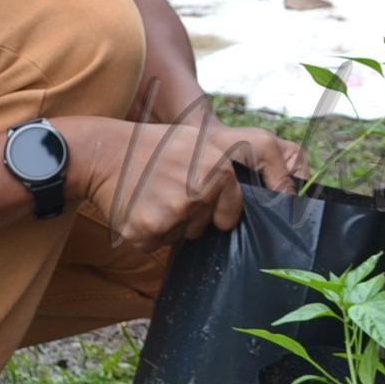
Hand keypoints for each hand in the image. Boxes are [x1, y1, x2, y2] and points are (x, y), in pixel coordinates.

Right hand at [56, 114, 291, 252]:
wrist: (102, 151)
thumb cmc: (157, 147)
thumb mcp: (202, 140)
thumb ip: (237, 161)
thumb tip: (281, 185)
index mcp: (220, 166)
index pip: (239, 211)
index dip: (232, 212)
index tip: (232, 209)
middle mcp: (202, 189)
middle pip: (215, 224)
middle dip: (200, 215)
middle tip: (174, 188)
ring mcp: (175, 211)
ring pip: (187, 234)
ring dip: (174, 222)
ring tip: (155, 194)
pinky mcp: (150, 230)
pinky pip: (161, 243)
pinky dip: (150, 232)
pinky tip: (140, 208)